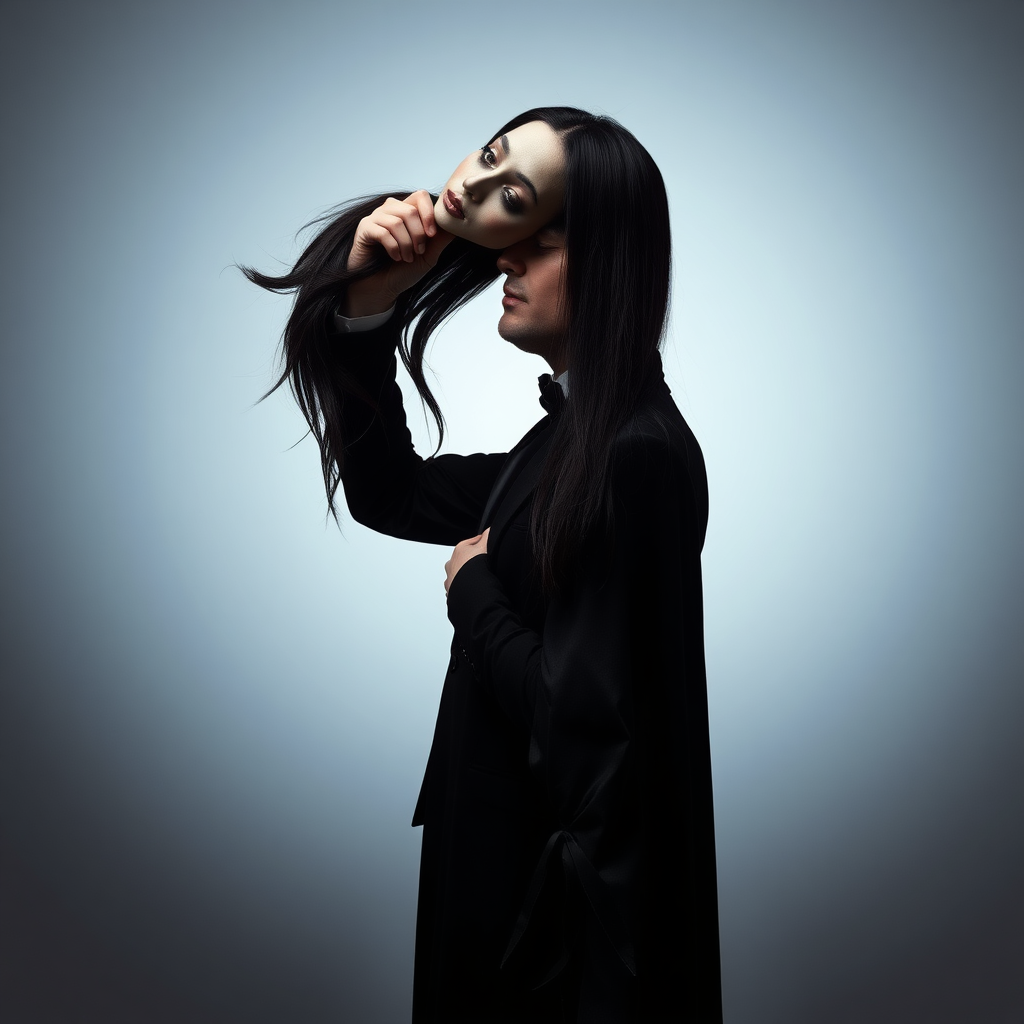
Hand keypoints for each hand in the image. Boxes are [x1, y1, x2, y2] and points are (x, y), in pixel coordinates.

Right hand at [344, 191, 454, 316]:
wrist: (382, 289)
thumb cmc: (403, 272)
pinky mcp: (364, 229)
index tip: (432, 235)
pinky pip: (382, 232)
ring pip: (397, 221)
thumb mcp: (428, 256)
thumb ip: (440, 239)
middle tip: (418, 252)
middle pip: (410, 210)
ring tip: (407, 258)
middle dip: (418, 234)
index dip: (429, 214)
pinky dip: (393, 248)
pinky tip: (395, 258)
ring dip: (406, 244)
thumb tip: (456, 224)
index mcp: (406, 211)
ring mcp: (375, 218)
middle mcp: (390, 210)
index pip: (420, 196)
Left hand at [444, 528, 489, 594]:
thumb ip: (488, 535)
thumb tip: (490, 528)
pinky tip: (473, 588)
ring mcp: (451, 578)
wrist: (469, 590)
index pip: (473, 542)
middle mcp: (452, 563)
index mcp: (460, 549)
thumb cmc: (474, 568)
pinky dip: (464, 587)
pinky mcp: (451, 591)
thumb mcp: (485, 546)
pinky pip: (458, 587)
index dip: (484, 544)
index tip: (489, 546)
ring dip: (467, 575)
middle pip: (465, 558)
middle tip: (485, 564)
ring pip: (459, 573)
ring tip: (479, 578)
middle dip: (473, 560)